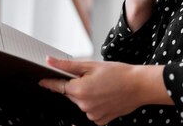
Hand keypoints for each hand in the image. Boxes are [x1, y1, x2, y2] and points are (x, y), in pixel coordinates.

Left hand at [38, 57, 172, 124]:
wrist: (139, 86)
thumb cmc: (119, 73)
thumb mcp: (92, 65)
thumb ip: (68, 65)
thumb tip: (50, 61)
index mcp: (79, 90)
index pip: (57, 86)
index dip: (50, 82)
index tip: (42, 81)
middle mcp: (83, 105)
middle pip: (71, 94)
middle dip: (77, 85)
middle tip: (93, 77)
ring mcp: (92, 115)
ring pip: (81, 103)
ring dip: (87, 95)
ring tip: (103, 87)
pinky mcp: (100, 120)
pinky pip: (91, 111)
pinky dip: (95, 104)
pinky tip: (106, 96)